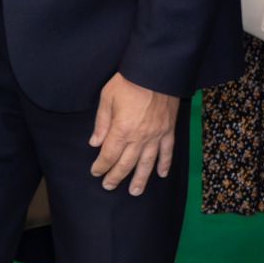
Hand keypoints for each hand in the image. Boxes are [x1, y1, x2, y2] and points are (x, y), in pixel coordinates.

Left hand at [88, 73, 178, 194]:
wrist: (156, 70)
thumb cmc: (128, 81)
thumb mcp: (107, 98)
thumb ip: (101, 123)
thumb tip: (95, 143)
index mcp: (122, 129)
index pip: (109, 154)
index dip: (101, 165)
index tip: (95, 172)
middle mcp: (139, 137)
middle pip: (126, 163)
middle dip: (116, 176)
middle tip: (108, 186)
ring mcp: (156, 135)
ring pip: (147, 163)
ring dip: (140, 179)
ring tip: (134, 192)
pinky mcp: (168, 130)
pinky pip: (167, 152)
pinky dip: (165, 164)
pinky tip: (161, 175)